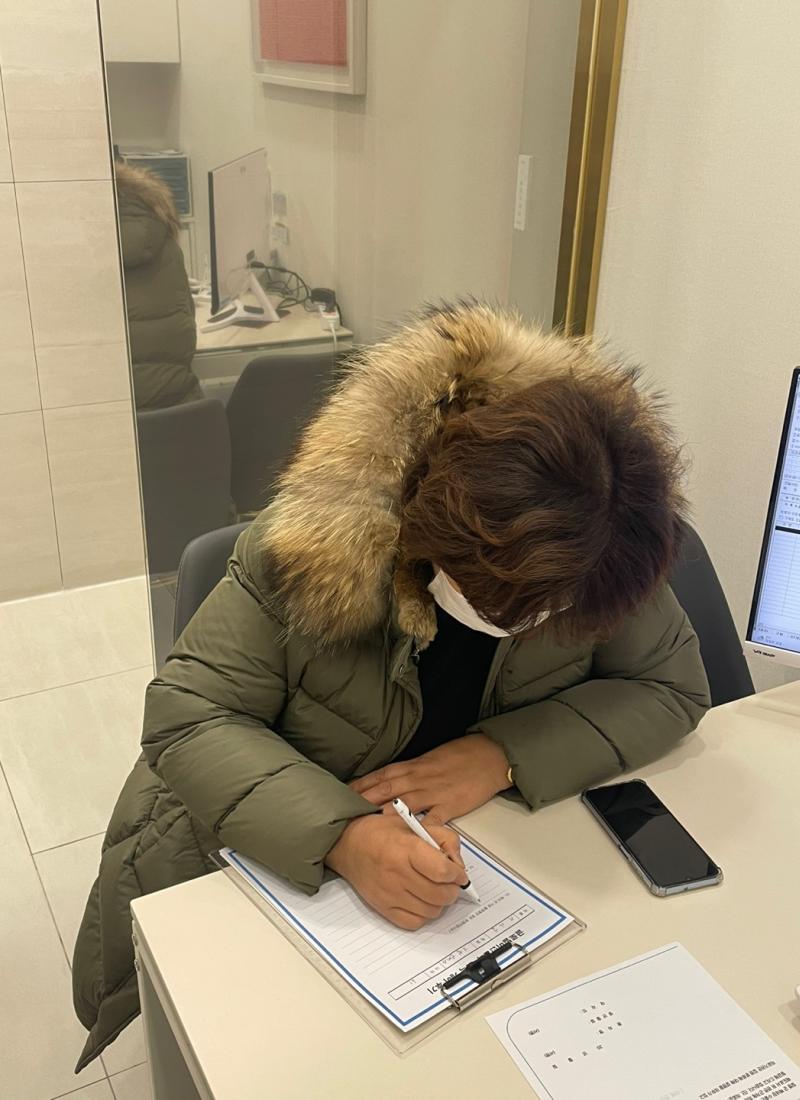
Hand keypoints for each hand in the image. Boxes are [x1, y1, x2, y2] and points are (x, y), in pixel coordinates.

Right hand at [325, 811, 467, 929]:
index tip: (458, 872)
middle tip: (449, 882)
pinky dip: (423, 915)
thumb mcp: (416, 824)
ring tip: (435, 889)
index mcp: (406, 848)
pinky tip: (421, 900)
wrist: (348, 845)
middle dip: (452, 890)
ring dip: (440, 903)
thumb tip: (458, 865)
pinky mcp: (383, 909)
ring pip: (431, 911)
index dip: (457, 874)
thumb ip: (444, 839)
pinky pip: (415, 922)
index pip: (442, 871)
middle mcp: (397, 874)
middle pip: (440, 895)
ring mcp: (390, 894)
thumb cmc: (383, 833)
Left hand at [349, 733, 511, 823]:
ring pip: (401, 805)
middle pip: (382, 791)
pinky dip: (420, 831)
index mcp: (409, 767)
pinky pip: (432, 821)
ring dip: (381, 816)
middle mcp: (416, 779)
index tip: (338, 798)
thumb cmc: (457, 757)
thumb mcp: (426, 760)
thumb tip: (383, 784)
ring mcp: (432, 793)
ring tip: (363, 829)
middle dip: (360, 803)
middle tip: (341, 816)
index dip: (357, 787)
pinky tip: (408, 841)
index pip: (376, 777)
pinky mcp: (449, 805)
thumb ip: (406, 773)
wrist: (486, 756)